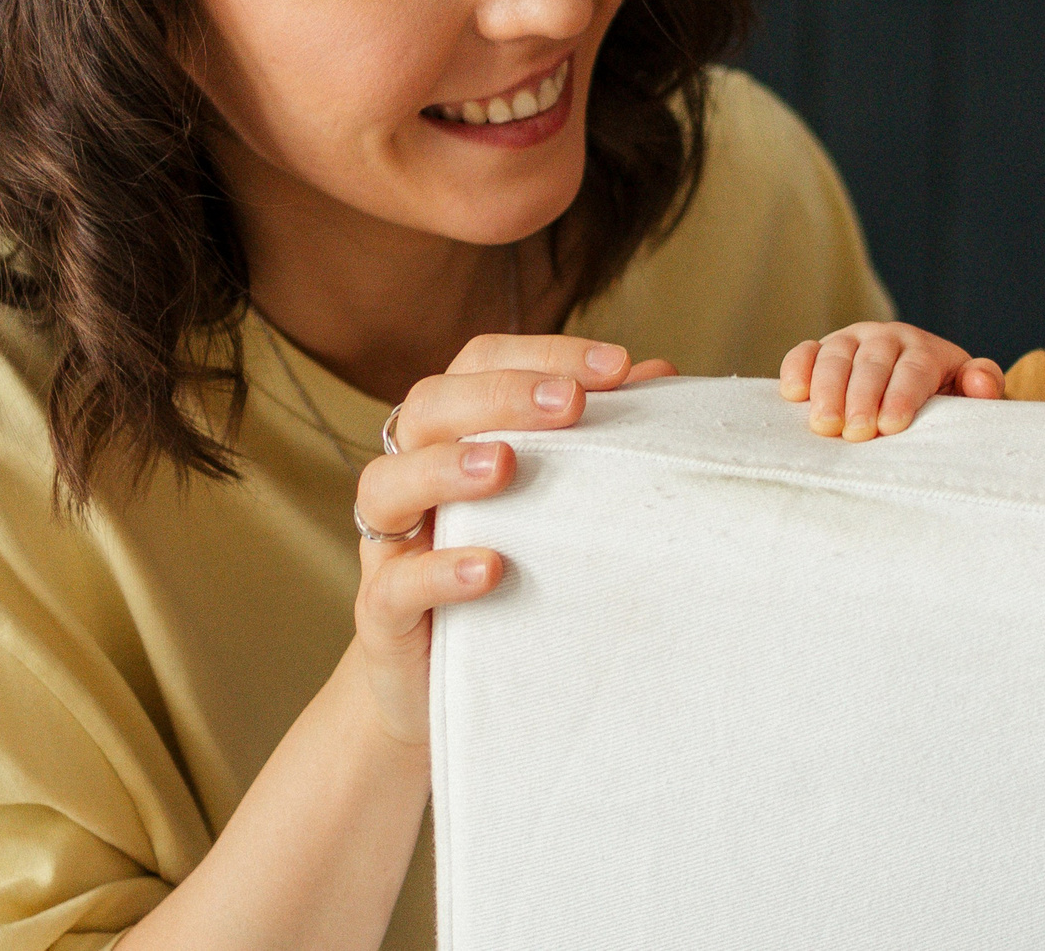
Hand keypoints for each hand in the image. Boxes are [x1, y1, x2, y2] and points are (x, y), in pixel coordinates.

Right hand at [352, 335, 673, 746]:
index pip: (479, 364)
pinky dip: (439, 571)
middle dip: (501, 395)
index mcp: (453, 436)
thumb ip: (597, 440)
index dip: (542, 354)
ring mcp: (390, 546)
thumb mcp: (557, 504)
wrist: (450, 689)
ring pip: (386, 484)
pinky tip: (490, 568)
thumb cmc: (515, 573)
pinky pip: (394, 586)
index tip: (619, 366)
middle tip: (571, 403)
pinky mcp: (383, 617)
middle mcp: (412, 478)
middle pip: (429, 407)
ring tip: (506, 466)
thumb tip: (661, 377)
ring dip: (446, 466)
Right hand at [781, 321, 1004, 438]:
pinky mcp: (819, 351)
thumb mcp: (966, 395)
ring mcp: (850, 341)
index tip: (891, 425)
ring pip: (836, 357)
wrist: (911, 388)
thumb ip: (981, 386)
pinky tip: (793, 394)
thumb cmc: (939, 399)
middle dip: (863, 398)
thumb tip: (982, 382)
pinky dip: (797, 369)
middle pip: (872, 364)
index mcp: (924, 348)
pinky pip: (804, 353)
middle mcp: (885, 338)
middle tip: (857, 433)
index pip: (913, 370)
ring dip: (828, 390)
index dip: (902, 396)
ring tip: (825, 426)